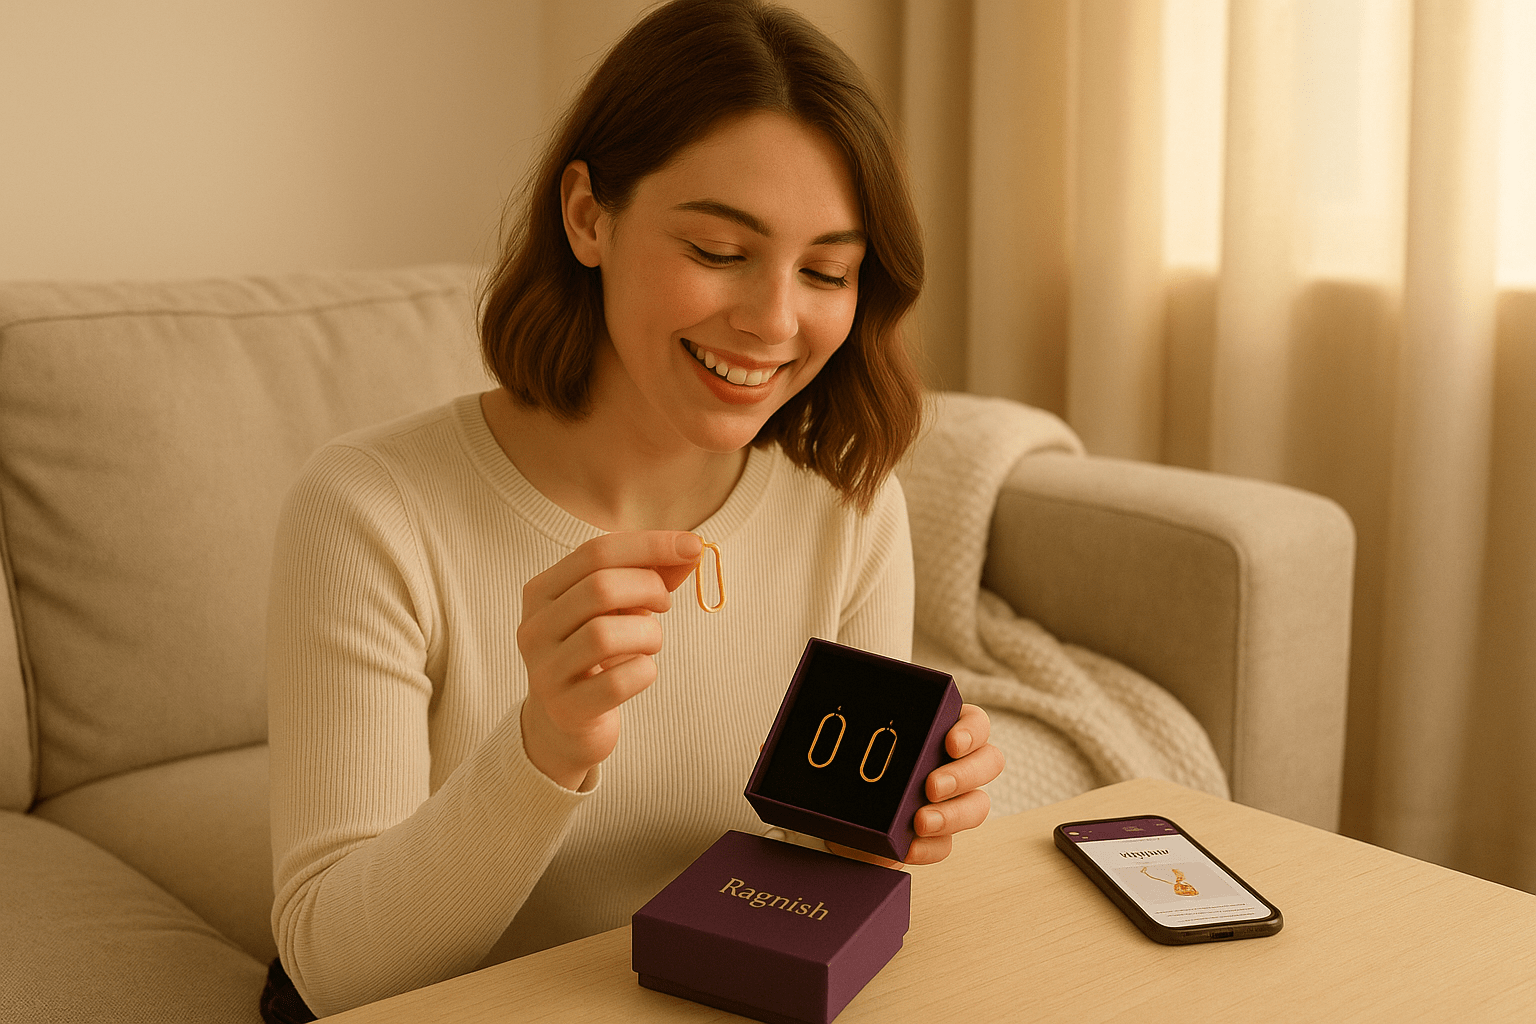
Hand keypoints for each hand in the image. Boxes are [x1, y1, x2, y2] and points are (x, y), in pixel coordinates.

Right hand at [517, 531, 702, 788]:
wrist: (566, 725)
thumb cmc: (596, 655)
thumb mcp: (617, 608)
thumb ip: (650, 575)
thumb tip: (690, 549)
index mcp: (541, 591)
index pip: (595, 552)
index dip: (650, 545)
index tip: (693, 546)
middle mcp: (534, 628)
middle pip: (600, 588)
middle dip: (649, 589)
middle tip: (664, 604)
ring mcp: (545, 670)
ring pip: (605, 635)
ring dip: (648, 633)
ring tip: (651, 641)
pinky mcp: (566, 709)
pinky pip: (616, 682)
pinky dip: (644, 671)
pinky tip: (641, 671)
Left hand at [826, 704, 1003, 867]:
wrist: (834, 818)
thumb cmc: (852, 771)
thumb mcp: (858, 748)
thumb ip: (869, 735)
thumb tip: (861, 728)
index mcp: (941, 730)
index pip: (976, 723)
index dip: (971, 732)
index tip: (951, 743)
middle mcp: (955, 764)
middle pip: (989, 763)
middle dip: (964, 775)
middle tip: (932, 786)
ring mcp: (951, 801)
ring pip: (977, 805)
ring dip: (954, 814)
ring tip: (922, 821)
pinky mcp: (937, 837)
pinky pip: (946, 844)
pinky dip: (930, 847)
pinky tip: (910, 847)